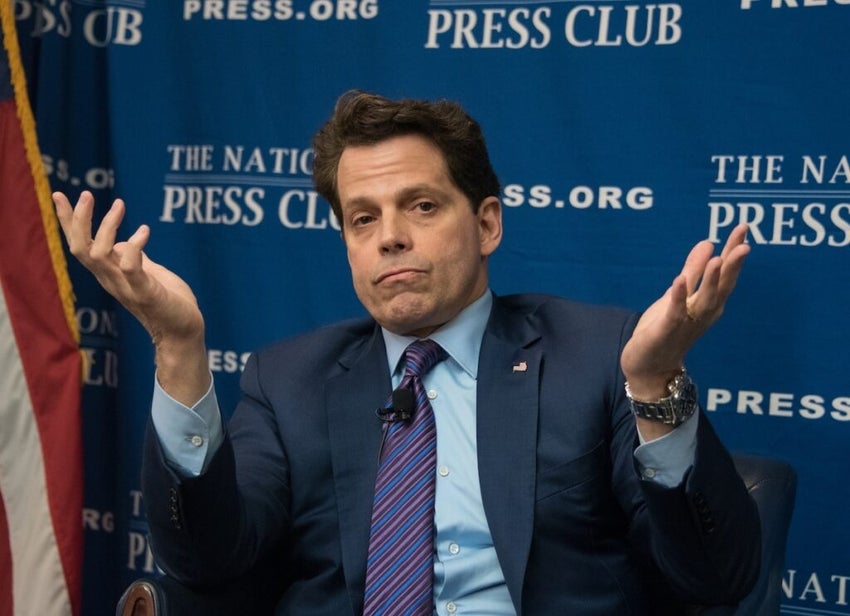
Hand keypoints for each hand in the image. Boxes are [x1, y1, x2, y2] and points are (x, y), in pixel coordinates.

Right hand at [54, 191, 208, 403]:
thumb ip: (133, 259)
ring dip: (105, 227)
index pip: (80, 244)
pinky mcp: (145, 293)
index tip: (59, 194)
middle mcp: (111, 279)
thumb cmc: (169, 303)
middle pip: (79, 247)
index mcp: (110, 273)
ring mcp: (126, 287)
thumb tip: (122, 243)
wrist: (184, 332)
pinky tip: (144, 231)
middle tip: (86, 194)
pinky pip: (129, 268)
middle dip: (78, 219)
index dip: (68, 220)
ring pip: (97, 254)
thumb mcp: (148, 274)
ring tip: (120, 205)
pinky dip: (133, 247)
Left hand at [620, 224, 750, 400]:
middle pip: (721, 286)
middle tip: (744, 243)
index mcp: (708, 303)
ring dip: (710, 280)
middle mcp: (703, 313)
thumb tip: (709, 243)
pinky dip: (678, 298)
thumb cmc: (666, 329)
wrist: (650, 367)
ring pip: (703, 300)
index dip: (733, 251)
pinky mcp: (665, 331)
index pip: (724, 274)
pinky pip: (674, 313)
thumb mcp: (679, 294)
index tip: (743, 228)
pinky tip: (680, 281)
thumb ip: (693, 271)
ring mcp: (686, 323)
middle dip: (732, 265)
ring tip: (718, 259)